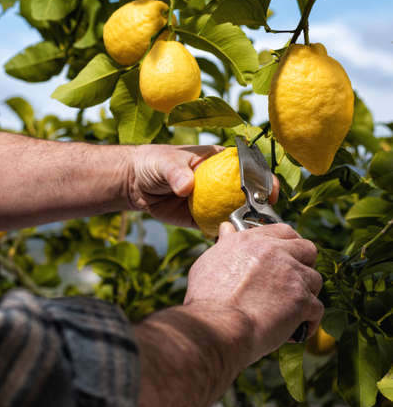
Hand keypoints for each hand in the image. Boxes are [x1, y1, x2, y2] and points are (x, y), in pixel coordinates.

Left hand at [128, 144, 279, 226]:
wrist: (136, 184)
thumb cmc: (153, 163)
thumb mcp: (165, 162)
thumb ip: (176, 172)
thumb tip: (187, 187)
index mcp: (220, 161)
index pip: (248, 167)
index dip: (264, 177)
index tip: (270, 190)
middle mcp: (222, 182)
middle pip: (249, 193)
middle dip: (263, 205)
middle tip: (266, 217)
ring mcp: (214, 202)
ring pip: (237, 213)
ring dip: (247, 224)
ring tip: (251, 234)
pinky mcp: (203, 219)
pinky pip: (218, 229)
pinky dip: (224, 236)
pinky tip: (231, 246)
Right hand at [184, 223, 323, 364]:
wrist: (217, 325)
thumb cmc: (207, 298)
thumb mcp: (209, 261)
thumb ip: (225, 243)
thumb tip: (226, 229)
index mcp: (250, 240)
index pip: (282, 231)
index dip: (288, 244)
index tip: (286, 256)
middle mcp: (273, 251)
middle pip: (307, 248)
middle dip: (305, 264)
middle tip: (294, 281)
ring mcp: (291, 274)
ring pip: (315, 279)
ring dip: (306, 293)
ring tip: (291, 309)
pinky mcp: (302, 299)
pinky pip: (317, 309)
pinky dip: (308, 321)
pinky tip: (294, 330)